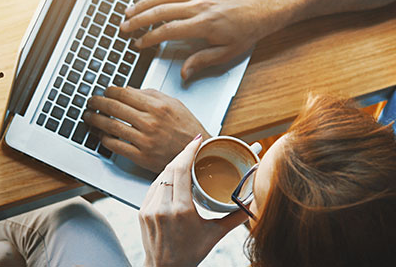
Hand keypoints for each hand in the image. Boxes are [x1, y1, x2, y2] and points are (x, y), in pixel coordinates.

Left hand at [83, 86, 209, 171]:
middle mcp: (151, 122)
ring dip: (96, 121)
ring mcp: (145, 140)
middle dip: (98, 103)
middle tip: (91, 102)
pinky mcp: (142, 156)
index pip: (125, 93)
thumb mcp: (174, 104)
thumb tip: (128, 90)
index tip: (104, 91)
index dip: (110, 91)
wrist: (198, 154)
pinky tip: (101, 135)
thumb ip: (151, 94)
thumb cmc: (187, 128)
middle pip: (115, 108)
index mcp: (158, 106)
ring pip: (112, 127)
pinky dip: (105, 140)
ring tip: (89, 117)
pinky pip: (117, 146)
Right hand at [121, 0, 277, 79]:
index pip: (169, 30)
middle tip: (124, 28)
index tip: (139, 43)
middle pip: (161, 11)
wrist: (259, 9)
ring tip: (128, 11)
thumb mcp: (226, 53)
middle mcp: (199, 5)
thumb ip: (202, 61)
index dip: (151, 37)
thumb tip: (184, 73)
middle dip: (139, 20)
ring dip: (143, 3)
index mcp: (204, 24)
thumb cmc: (244, 32)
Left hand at [139, 136, 248, 266]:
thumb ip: (235, 217)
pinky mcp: (142, 211)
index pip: (181, 170)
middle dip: (183, 155)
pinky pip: (153, 187)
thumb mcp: (215, 235)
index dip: (188, 151)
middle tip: (195, 147)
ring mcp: (149, 208)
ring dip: (173, 166)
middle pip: (170, 169)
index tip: (197, 141)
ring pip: (160, 176)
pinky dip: (164, 179)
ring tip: (186, 161)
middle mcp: (162, 207)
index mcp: (181, 211)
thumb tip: (253, 202)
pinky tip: (173, 177)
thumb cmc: (189, 254)